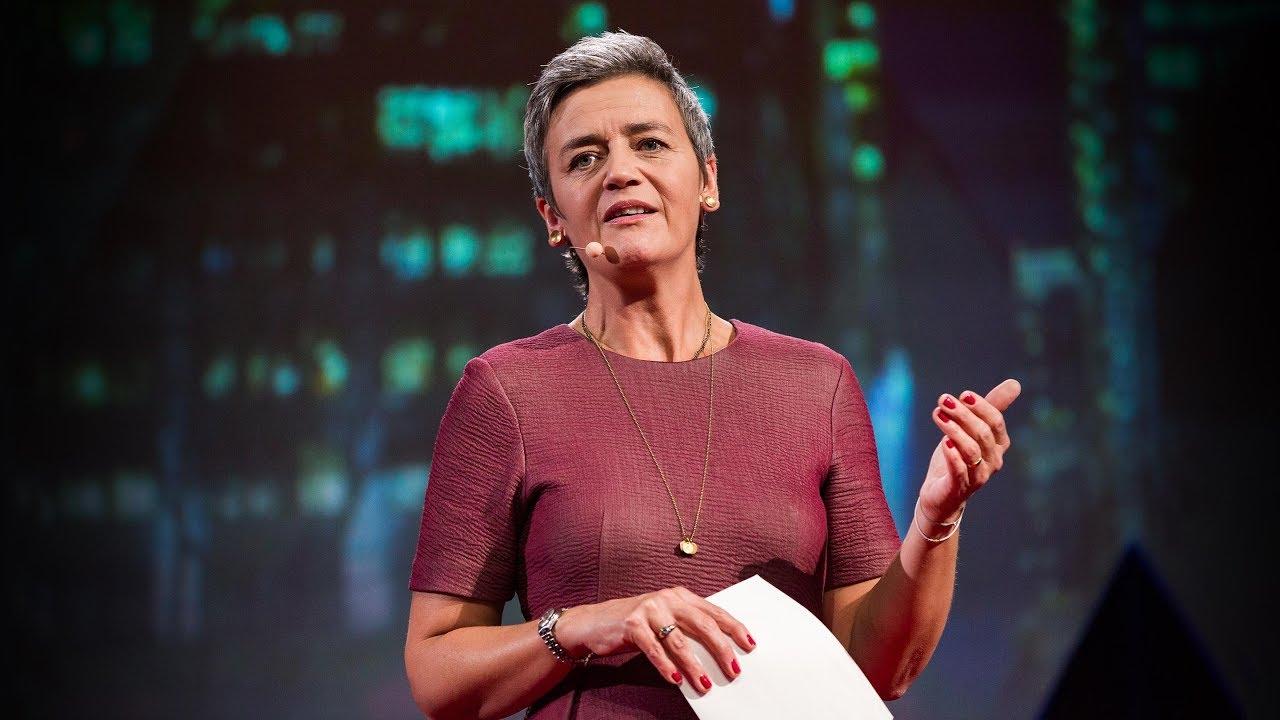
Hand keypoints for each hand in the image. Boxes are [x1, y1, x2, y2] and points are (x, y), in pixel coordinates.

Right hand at [553, 586, 755, 693]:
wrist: (594, 622)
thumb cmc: (636, 625)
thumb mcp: (664, 621)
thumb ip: (687, 630)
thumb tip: (717, 655)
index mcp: (680, 595)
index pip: (714, 611)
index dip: (734, 628)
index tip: (750, 645)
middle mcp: (667, 598)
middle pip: (702, 624)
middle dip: (721, 649)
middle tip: (733, 670)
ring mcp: (648, 609)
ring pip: (678, 640)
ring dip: (694, 665)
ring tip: (705, 684)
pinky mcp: (631, 623)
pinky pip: (653, 648)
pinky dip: (665, 666)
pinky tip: (675, 679)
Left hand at [920, 379, 1021, 521]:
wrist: (941, 494)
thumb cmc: (958, 458)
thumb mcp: (971, 429)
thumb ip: (991, 407)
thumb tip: (1015, 383)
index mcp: (998, 444)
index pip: (996, 422)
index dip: (981, 407)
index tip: (963, 394)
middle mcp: (993, 460)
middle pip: (983, 433)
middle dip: (963, 414)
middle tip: (943, 400)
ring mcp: (978, 476)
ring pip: (972, 450)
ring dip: (954, 430)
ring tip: (938, 414)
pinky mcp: (960, 487)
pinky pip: (960, 470)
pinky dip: (953, 456)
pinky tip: (944, 443)